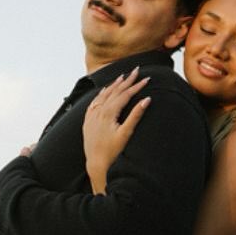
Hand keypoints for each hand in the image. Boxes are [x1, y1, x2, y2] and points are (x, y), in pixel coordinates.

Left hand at [82, 67, 150, 193]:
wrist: (96, 164)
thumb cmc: (112, 151)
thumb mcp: (126, 133)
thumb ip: (136, 115)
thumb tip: (146, 100)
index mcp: (108, 112)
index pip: (125, 94)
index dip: (136, 86)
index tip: (147, 78)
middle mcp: (98, 111)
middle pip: (115, 91)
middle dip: (127, 80)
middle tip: (136, 70)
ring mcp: (92, 115)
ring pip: (104, 95)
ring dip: (114, 85)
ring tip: (122, 76)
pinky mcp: (88, 121)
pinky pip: (94, 102)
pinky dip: (101, 94)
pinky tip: (104, 91)